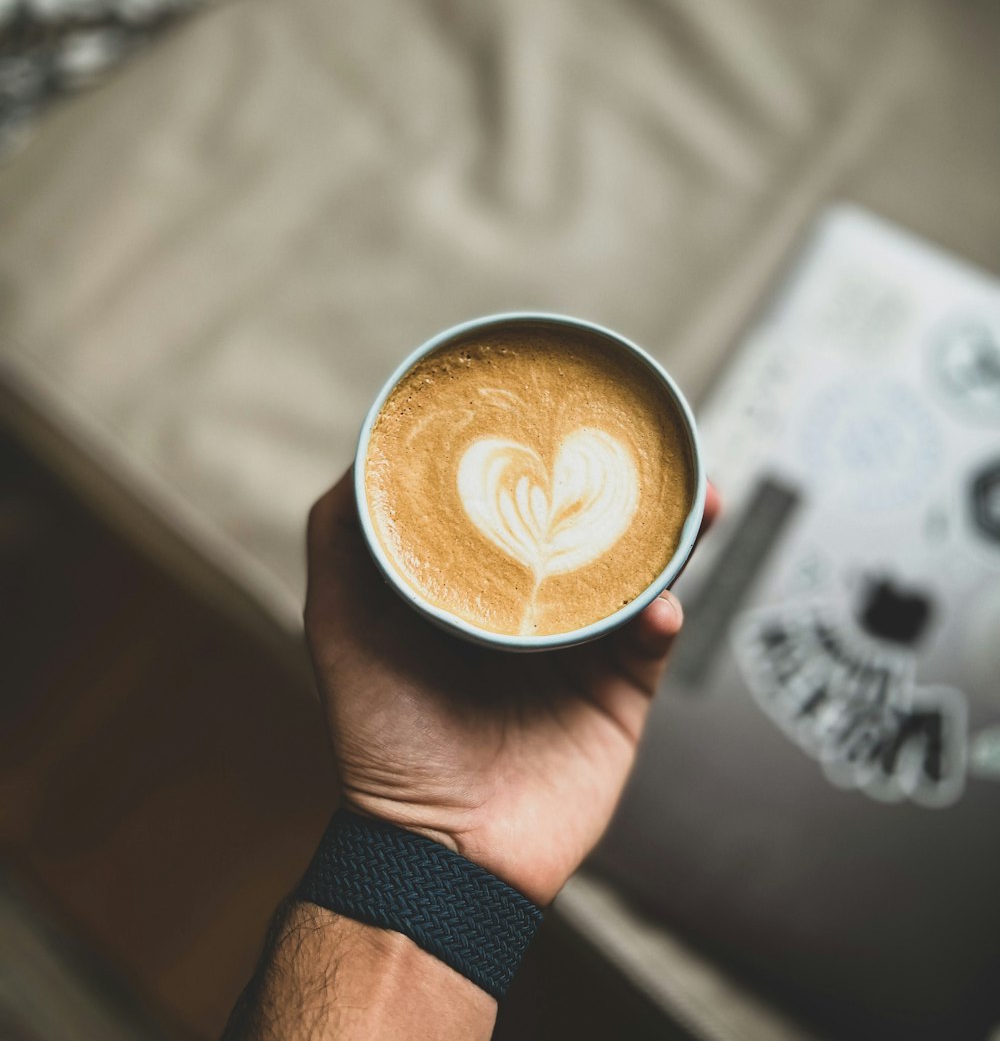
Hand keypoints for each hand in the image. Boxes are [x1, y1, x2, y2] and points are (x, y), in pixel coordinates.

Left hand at [304, 471, 718, 906]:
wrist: (440, 850)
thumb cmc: (383, 737)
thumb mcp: (341, 624)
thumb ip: (341, 541)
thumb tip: (362, 454)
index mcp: (482, 586)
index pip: (524, 506)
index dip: (550, 458)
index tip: (567, 408)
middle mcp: (536, 609)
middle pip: (595, 531)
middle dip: (632, 486)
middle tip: (657, 444)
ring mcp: (582, 652)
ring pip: (641, 575)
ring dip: (677, 534)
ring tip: (699, 496)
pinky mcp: (619, 697)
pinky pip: (653, 643)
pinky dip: (663, 616)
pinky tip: (659, 602)